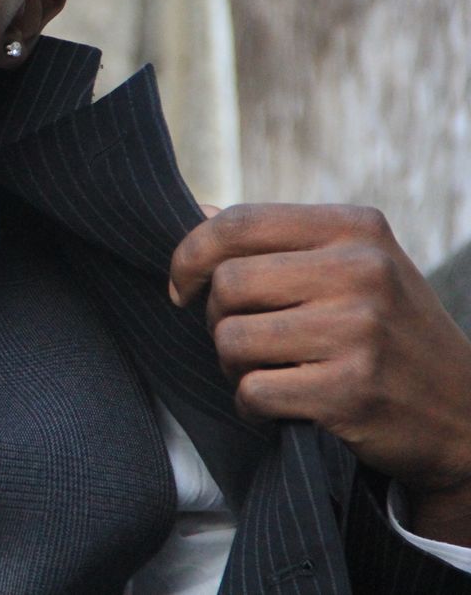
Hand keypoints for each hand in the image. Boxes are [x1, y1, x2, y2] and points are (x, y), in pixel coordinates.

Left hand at [171, 203, 470, 543]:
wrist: (465, 415)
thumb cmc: (387, 330)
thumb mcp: (351, 265)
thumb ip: (276, 238)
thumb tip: (190, 208)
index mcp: (356, 228)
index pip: (238, 222)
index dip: (190, 254)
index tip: (181, 285)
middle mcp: (362, 271)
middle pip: (227, 284)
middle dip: (216, 318)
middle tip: (243, 339)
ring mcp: (359, 331)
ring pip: (232, 339)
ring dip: (232, 365)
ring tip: (266, 370)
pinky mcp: (351, 391)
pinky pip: (253, 391)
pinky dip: (252, 404)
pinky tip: (282, 404)